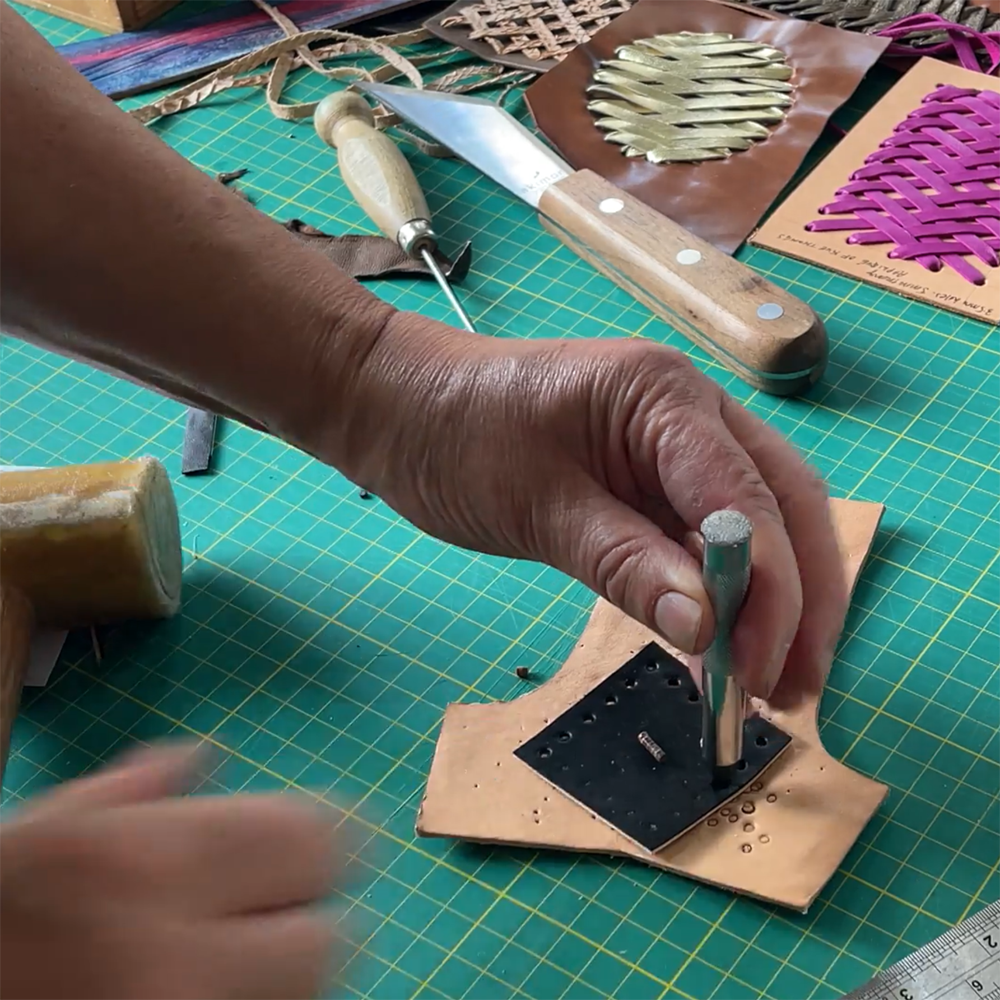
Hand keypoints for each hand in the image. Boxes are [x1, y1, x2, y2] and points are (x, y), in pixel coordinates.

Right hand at [0, 743, 339, 999]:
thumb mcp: (42, 830)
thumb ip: (136, 790)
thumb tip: (202, 757)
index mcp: (146, 861)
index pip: (316, 840)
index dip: (324, 842)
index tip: (312, 852)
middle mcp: (171, 954)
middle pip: (328, 942)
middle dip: (306, 925)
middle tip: (272, 916)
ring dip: (282, 977)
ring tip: (225, 957)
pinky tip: (203, 988)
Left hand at [354, 318, 848, 707]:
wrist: (399, 406)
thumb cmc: (455, 437)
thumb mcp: (536, 506)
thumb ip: (623, 563)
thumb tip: (707, 629)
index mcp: (667, 396)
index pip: (747, 499)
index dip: (770, 593)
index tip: (761, 676)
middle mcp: (691, 413)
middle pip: (783, 506)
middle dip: (801, 600)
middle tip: (795, 690)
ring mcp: (674, 448)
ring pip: (754, 527)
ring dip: (771, 604)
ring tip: (769, 687)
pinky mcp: (649, 482)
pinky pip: (703, 540)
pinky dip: (720, 595)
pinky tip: (718, 648)